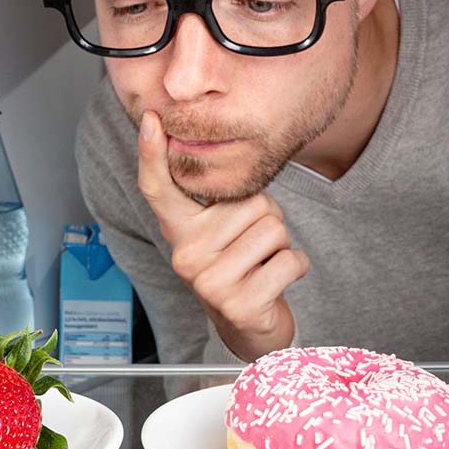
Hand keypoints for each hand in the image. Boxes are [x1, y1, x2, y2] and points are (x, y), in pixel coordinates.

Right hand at [137, 111, 309, 361]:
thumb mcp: (217, 231)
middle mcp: (186, 253)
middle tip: (252, 246)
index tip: (152, 120)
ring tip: (262, 263)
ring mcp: (210, 281)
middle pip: (254, 203)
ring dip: (282, 244)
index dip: (153, 153)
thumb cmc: (239, 264)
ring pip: (275, 229)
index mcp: (179, 229)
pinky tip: (276, 280)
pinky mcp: (240, 304)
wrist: (251, 328)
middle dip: (267, 219)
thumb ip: (215, 199)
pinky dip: (296, 266)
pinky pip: (291, 260)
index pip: (159, 188)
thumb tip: (222, 148)